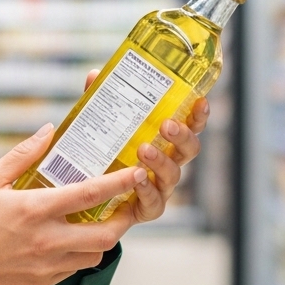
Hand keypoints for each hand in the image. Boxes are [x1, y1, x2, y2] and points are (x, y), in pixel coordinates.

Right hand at [0, 124, 144, 284]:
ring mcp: (46, 265)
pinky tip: (70, 240)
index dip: (119, 183)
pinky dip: (80, 254)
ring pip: (94, 255)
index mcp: (34, 209)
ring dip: (102, 239)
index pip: (90, 194)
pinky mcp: (41, 282)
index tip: (137, 172)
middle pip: (106, 235)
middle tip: (127, 204)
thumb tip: (48, 131)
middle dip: (124, 219)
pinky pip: (74, 268)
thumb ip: (23, 155)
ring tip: (98, 222)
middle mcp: (46, 240)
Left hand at [80, 70, 209, 223]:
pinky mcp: (146, 209)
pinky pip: (154, 202)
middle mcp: (167, 164)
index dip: (198, 116)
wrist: (85, 197)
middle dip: (182, 136)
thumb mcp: (99, 126)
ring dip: (161, 161)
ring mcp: (160, 187)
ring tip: (144, 149)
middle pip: (190, 150)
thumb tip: (95, 75)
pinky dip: (147, 190)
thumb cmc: (100, 156)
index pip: (189, 126)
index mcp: (164, 141)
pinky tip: (138, 178)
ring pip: (173, 175)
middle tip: (166, 125)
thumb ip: (100, 102)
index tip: (200, 102)